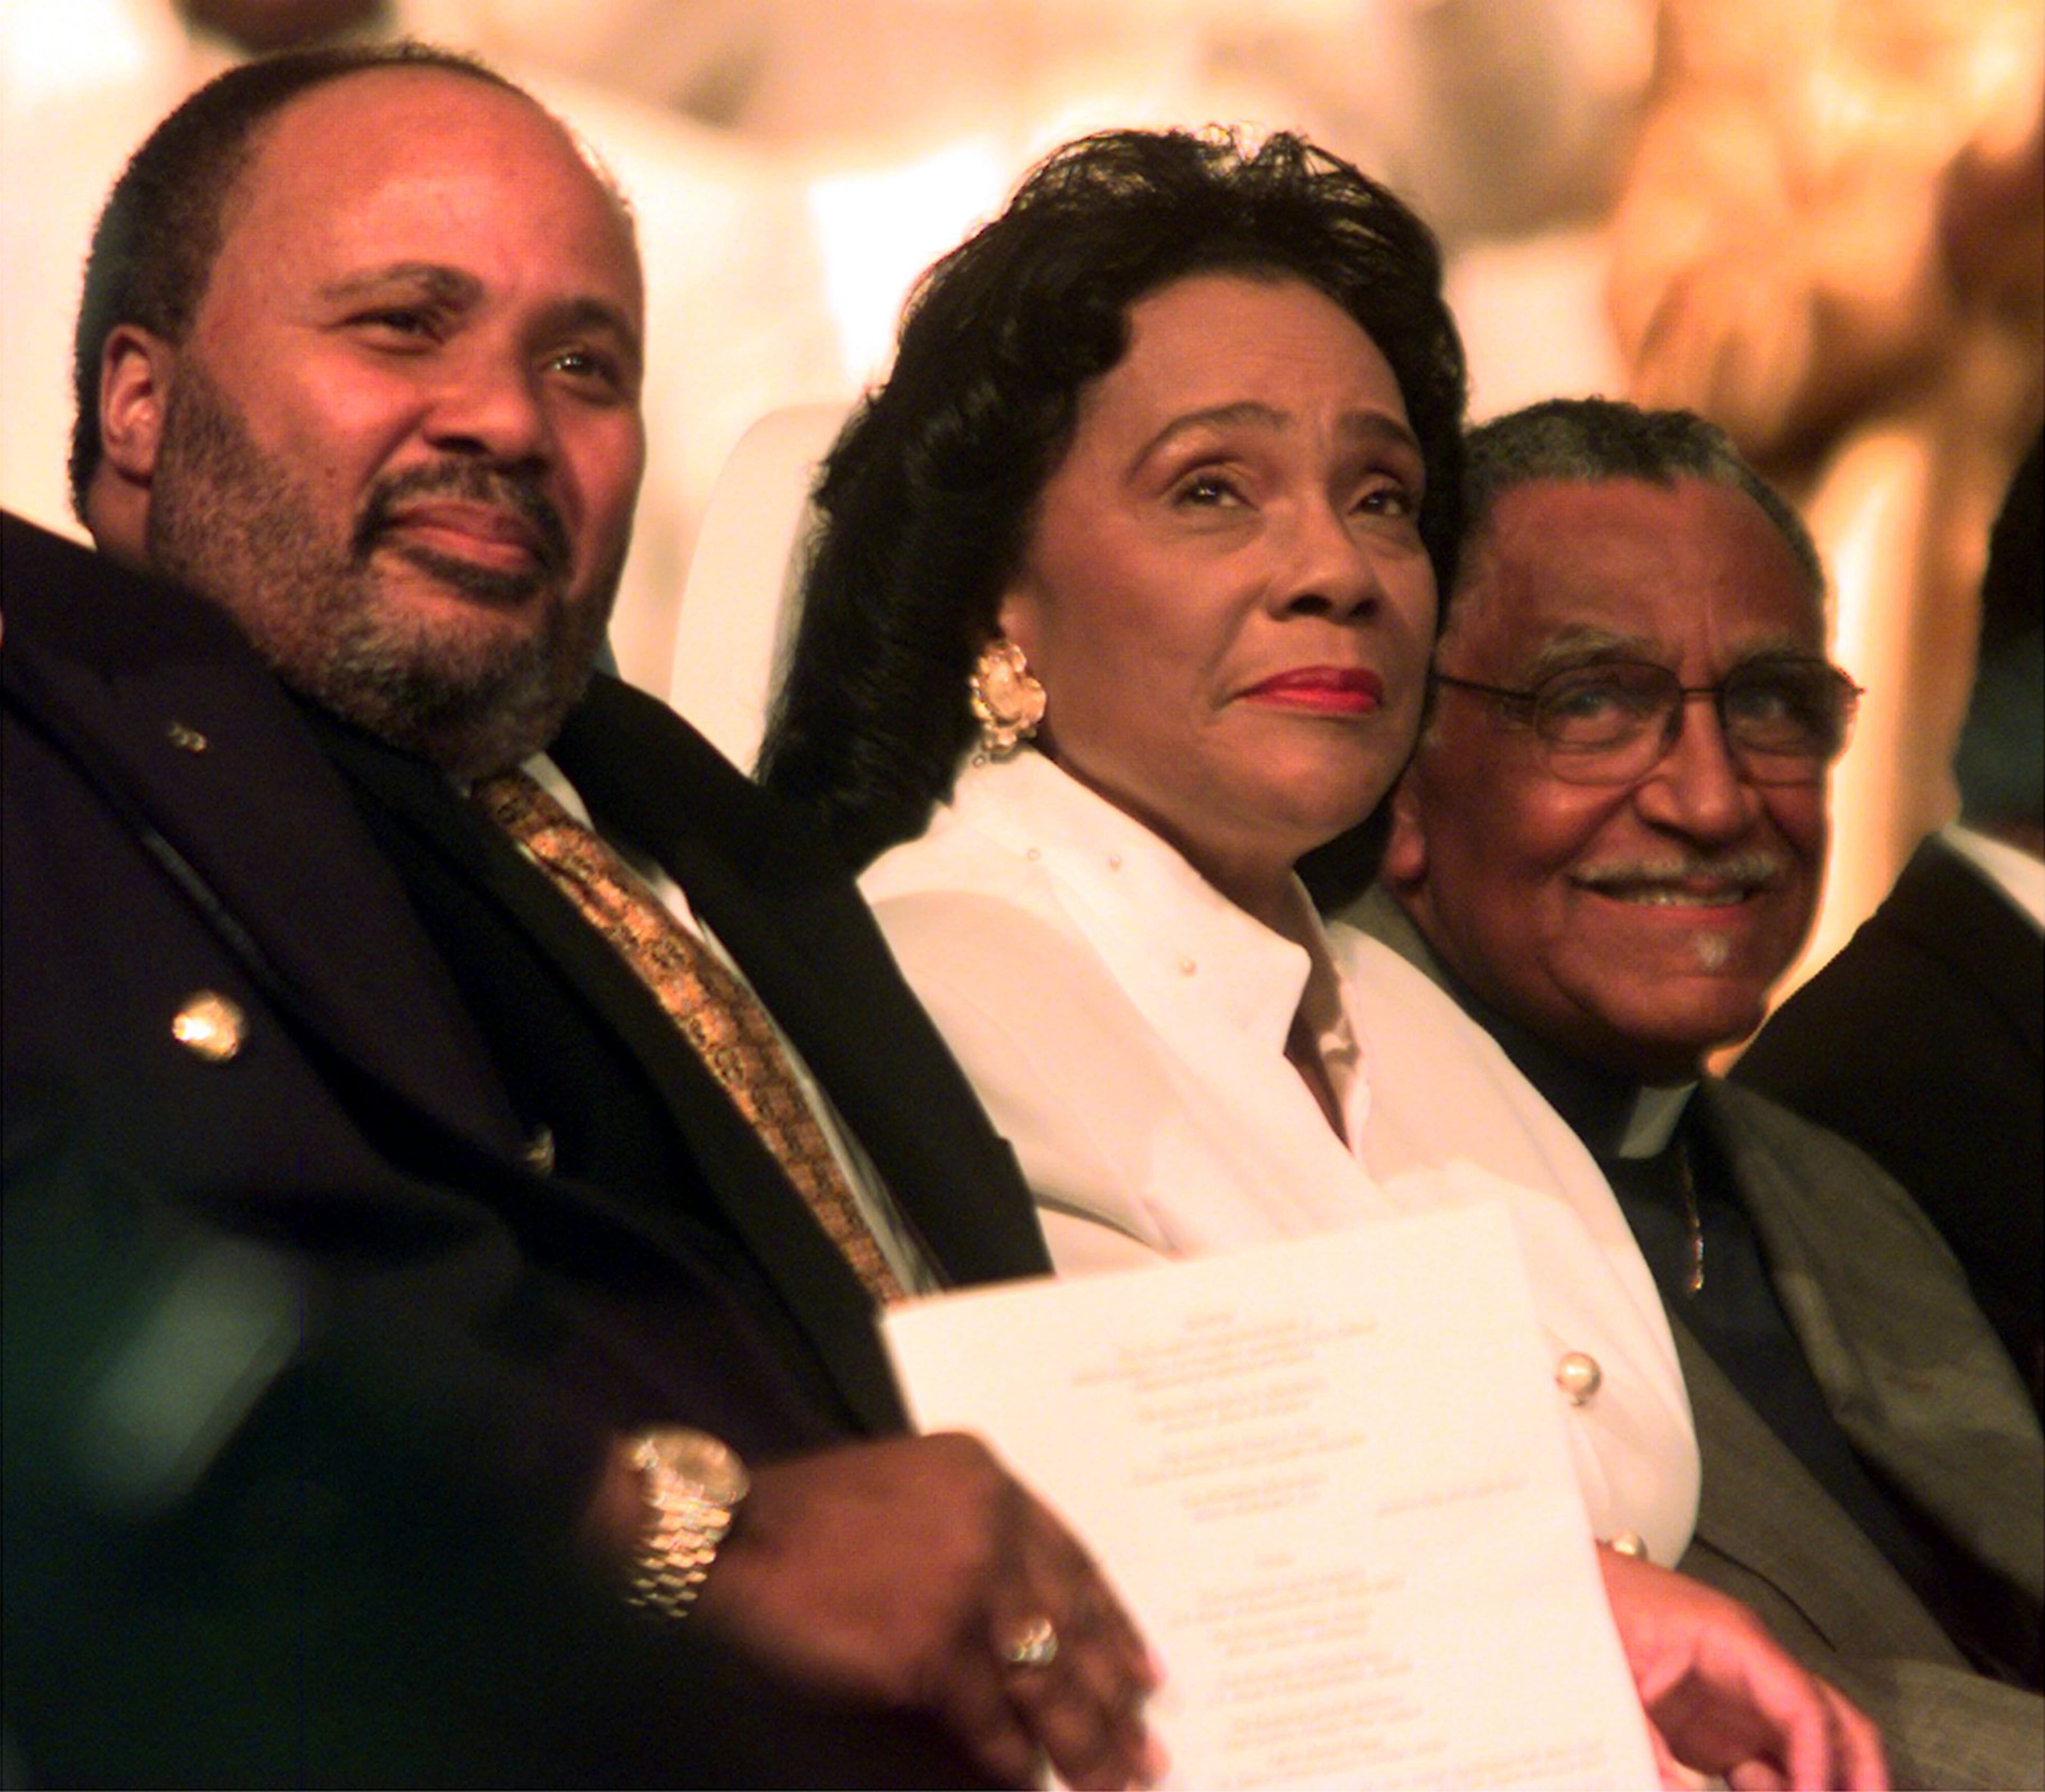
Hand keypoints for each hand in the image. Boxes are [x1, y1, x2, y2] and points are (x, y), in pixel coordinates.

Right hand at [694, 1432, 1162, 1789]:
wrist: (729, 1537)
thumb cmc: (805, 1516)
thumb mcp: (908, 1489)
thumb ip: (973, 1532)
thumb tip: (1028, 1615)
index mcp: (986, 1479)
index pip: (1073, 1562)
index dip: (1113, 1623)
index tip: (1146, 1669)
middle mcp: (988, 1525)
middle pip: (1071, 1625)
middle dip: (1113, 1695)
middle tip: (1149, 1746)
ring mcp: (963, 1586)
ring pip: (1044, 1679)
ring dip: (1083, 1740)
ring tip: (1115, 1779)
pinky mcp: (930, 1648)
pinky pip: (988, 1718)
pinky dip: (1009, 1757)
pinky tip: (1029, 1781)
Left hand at [1600, 1545, 1887, 1790]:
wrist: (1559, 1579)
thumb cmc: (1589, 1606)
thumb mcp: (1609, 1674)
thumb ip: (1641, 1741)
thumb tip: (1669, 1791)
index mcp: (1731, 1639)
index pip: (1803, 1702)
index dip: (1819, 1760)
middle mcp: (1749, 1667)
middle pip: (1831, 1718)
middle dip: (1855, 1772)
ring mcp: (1737, 1697)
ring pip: (1805, 1747)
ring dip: (1811, 1784)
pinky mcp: (1716, 1724)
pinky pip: (1767, 1764)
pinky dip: (1773, 1791)